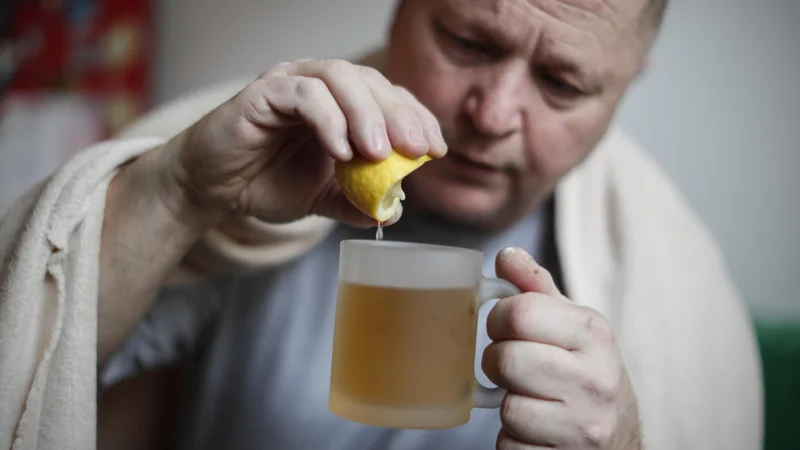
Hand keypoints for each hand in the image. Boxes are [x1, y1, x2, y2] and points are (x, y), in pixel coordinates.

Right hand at [156, 59, 446, 226]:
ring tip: (379, 152)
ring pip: (340, 78)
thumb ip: (357, 201)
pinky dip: (328, 119)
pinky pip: (303, 94)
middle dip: (400, 115)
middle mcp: (319, 85)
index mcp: (341, 104)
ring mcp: (291, 83)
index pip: (389, 98)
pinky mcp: (263, 92)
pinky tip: (341, 151)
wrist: (212, 189)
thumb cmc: (265, 182)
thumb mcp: (323, 198)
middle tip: (417, 149)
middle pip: (371, 83)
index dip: (416, 119)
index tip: (435, 150)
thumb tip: (396, 210)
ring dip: (366, 114)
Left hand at [483, 247, 640, 448]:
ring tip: (530, 398)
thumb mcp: (572, 325)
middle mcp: (595, 380)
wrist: (620, 436)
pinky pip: (508, 445)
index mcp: (594, 334)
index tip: (506, 327)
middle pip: (505, 360)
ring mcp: (582, 426)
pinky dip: (512, 439)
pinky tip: (535, 429)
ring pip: (506, 407)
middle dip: (497, 363)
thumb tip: (505, 255)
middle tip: (512, 367)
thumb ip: (536, 289)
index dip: (499, 318)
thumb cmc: (584, 370)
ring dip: (507, 404)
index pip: (519, 312)